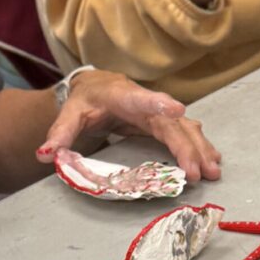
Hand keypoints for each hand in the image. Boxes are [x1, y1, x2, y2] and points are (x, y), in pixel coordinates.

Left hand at [39, 69, 221, 183]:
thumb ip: (58, 134)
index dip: (158, 104)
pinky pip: (186, 134)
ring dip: (200, 149)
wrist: (97, 88)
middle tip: (199, 171)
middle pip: (171, 123)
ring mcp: (158, 112)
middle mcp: (146, 102)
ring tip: (213, 170)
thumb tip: (45, 155)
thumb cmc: (85, 101)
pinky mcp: (164, 122)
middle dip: (187, 146)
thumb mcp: (69, 115)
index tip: (177, 110)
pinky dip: (200, 146)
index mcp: (122, 96)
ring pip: (185, 129)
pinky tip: (212, 160)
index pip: (141, 99)